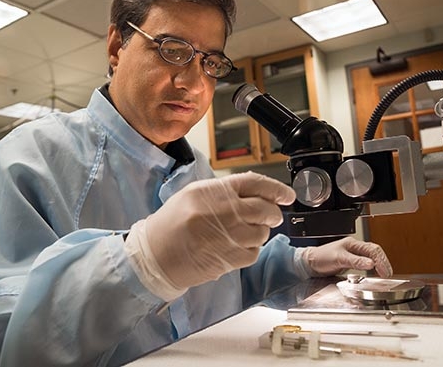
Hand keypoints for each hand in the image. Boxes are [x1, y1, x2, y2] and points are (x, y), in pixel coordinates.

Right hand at [125, 172, 295, 299]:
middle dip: (273, 213)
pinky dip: (250, 249)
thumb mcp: (194, 194)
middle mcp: (225, 212)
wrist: (156, 255)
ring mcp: (229, 236)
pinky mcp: (231, 258)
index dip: (276, 189)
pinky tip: (234, 245)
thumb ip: (225, 190)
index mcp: (214, 192)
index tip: (286, 194)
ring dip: (259, 232)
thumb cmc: (172, 223)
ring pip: (263, 232)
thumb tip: (256, 190)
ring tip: (242, 232)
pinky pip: (254, 252)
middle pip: (266, 209)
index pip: (256, 184)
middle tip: (270, 215)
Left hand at [301, 236, 392, 276]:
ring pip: (371, 256)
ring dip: (379, 264)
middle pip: (375, 252)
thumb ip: (355, 261)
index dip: (381, 261)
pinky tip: (374, 271)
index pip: (373, 250)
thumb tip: (371, 263)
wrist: (310, 263)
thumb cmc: (321, 257)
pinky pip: (365, 262)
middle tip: (388, 273)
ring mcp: (352, 254)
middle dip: (383, 262)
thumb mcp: (339, 259)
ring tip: (385, 273)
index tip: (384, 272)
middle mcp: (354, 247)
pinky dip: (373, 267)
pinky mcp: (350, 261)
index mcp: (353, 244)